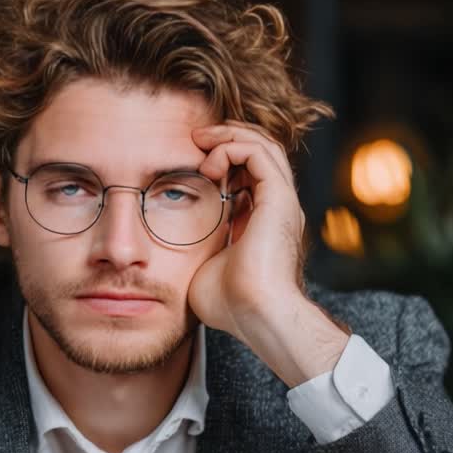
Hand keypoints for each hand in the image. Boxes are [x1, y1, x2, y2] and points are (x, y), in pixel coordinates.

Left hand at [189, 120, 349, 386]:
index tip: (194, 162)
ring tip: (200, 141)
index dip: (225, 159)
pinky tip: (209, 164)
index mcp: (264, 222)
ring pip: (264, 144)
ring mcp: (282, 202)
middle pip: (262, 151)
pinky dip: (232, 147)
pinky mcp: (279, 199)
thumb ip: (196, 252)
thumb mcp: (204, 269)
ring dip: (229, 137)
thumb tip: (170, 252)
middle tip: (196, 139)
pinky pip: (259, 152)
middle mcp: (277, 208)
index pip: (251, 174)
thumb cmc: (231, 305)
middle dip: (228, 137)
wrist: (256, 316)